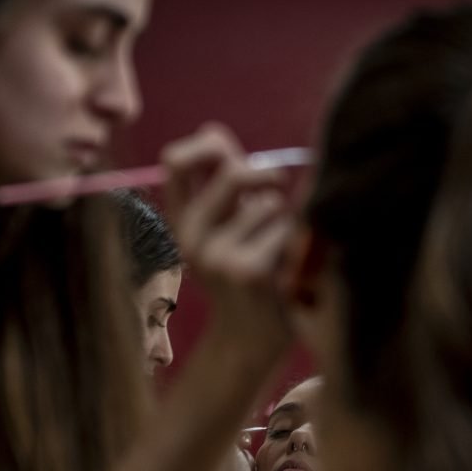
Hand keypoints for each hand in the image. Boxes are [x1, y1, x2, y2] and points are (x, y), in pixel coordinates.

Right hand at [161, 124, 294, 356]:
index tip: (228, 152)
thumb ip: (223, 183)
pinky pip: (286, 229)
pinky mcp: (248, 270)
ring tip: (283, 252)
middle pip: (231, 173)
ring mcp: (218, 256)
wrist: (252, 341)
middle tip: (282, 187)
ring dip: (286, 219)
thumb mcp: (227, 228)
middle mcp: (192, 239)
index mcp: (183, 225)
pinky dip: (298, 242)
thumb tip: (211, 129)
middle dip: (264, 175)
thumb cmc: (250, 276)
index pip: (174, 163)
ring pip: (267, 203)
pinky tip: (290, 269)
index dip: (203, 145)